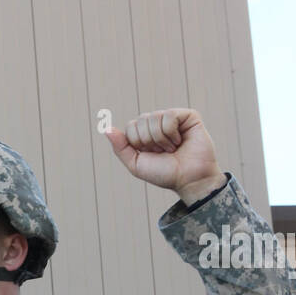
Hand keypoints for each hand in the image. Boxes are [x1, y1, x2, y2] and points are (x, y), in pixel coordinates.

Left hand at [105, 108, 223, 204]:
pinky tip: (180, 140)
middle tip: (163, 152)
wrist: (189, 179)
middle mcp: (158, 123)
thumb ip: (120, 147)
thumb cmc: (164, 174)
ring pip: (154, 117)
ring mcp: (173, 118)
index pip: (130, 127)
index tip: (151, 154)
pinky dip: (172, 132)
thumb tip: (106, 129)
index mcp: (145, 133)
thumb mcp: (136, 164)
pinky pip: (169, 115)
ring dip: (161, 139)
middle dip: (149, 141)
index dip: (138, 143)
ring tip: (173, 148)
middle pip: (140, 121)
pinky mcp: (188, 116)